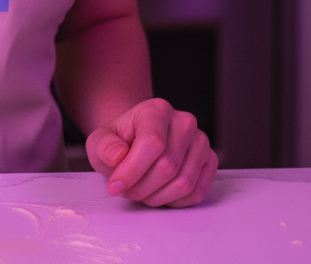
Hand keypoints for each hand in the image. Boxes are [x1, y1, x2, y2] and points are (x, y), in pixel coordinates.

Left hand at [85, 97, 217, 207]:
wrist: (137, 142)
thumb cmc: (120, 142)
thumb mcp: (100, 141)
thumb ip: (104, 146)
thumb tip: (117, 156)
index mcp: (156, 110)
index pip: (152, 143)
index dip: (132, 170)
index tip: (115, 186)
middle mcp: (183, 121)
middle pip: (167, 166)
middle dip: (142, 187)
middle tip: (127, 190)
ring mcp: (200, 141)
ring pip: (183, 183)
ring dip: (157, 197)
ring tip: (141, 191)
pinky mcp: (210, 161)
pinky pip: (197, 192)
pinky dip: (175, 201)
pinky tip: (159, 193)